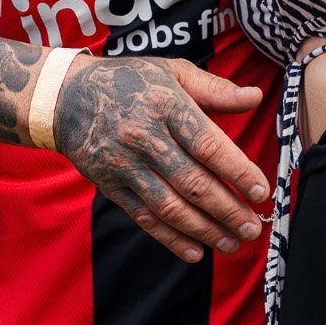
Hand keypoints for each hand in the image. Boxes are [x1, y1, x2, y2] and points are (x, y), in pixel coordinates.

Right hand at [54, 55, 268, 264]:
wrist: (65, 97)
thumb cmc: (129, 81)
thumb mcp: (172, 72)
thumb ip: (215, 89)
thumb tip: (255, 97)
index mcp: (165, 105)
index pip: (208, 144)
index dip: (237, 171)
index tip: (261, 190)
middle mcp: (144, 137)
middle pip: (192, 182)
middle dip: (227, 209)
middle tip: (253, 227)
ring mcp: (124, 165)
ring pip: (170, 206)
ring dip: (204, 230)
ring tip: (232, 243)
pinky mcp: (109, 186)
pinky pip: (144, 217)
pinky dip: (170, 238)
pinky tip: (196, 252)